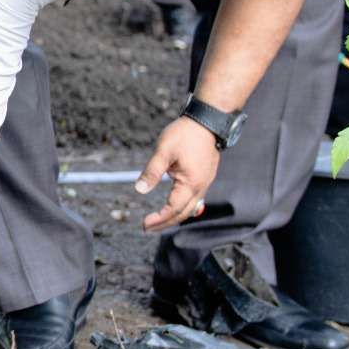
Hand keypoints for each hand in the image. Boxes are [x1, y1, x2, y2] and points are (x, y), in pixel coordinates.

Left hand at [135, 117, 218, 231]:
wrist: (208, 120)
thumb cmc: (185, 134)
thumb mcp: (163, 151)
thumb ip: (151, 172)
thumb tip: (139, 190)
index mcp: (191, 183)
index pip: (173, 209)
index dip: (159, 219)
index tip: (144, 224)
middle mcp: (201, 186)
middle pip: (183, 213)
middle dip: (166, 223)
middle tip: (147, 228)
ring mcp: (205, 182)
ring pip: (191, 207)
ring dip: (174, 216)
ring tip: (158, 221)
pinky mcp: (205, 177)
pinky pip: (195, 198)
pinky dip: (182, 206)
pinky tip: (173, 206)